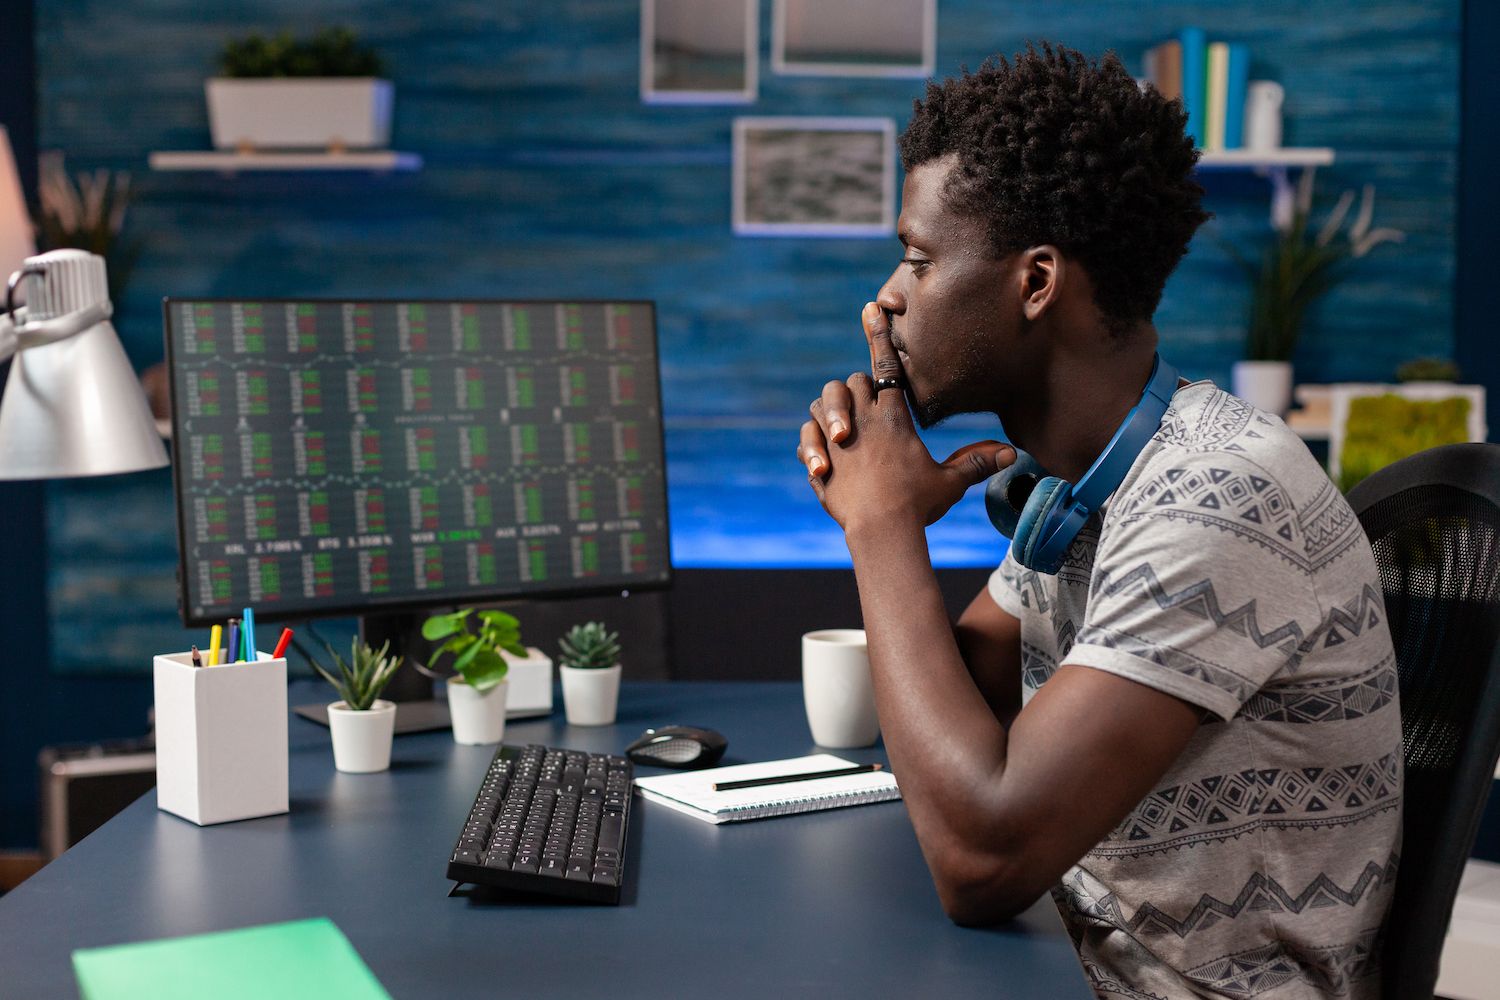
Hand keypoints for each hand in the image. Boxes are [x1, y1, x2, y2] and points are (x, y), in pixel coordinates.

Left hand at [797, 304, 1013, 533]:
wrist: (880, 531)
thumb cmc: (917, 506)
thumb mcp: (949, 482)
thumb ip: (975, 462)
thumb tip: (1012, 453)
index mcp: (894, 418)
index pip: (886, 367)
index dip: (878, 335)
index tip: (870, 309)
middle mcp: (863, 421)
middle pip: (853, 382)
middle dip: (858, 391)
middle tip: (866, 412)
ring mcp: (837, 439)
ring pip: (823, 403)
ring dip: (831, 411)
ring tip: (842, 433)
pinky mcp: (820, 459)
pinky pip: (807, 436)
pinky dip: (812, 441)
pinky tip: (823, 456)